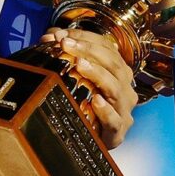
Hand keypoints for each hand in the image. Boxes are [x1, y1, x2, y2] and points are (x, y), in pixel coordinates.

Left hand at [38, 28, 137, 148]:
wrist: (91, 141)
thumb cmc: (85, 105)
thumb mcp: (77, 77)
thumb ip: (66, 54)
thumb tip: (50, 35)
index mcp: (118, 72)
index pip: (107, 47)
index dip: (86, 37)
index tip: (63, 34)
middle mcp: (124, 87)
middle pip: (113, 64)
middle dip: (88, 50)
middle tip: (66, 44)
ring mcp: (123, 110)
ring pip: (115, 88)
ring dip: (97, 73)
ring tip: (80, 64)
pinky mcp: (117, 131)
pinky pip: (114, 120)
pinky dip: (106, 110)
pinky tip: (96, 100)